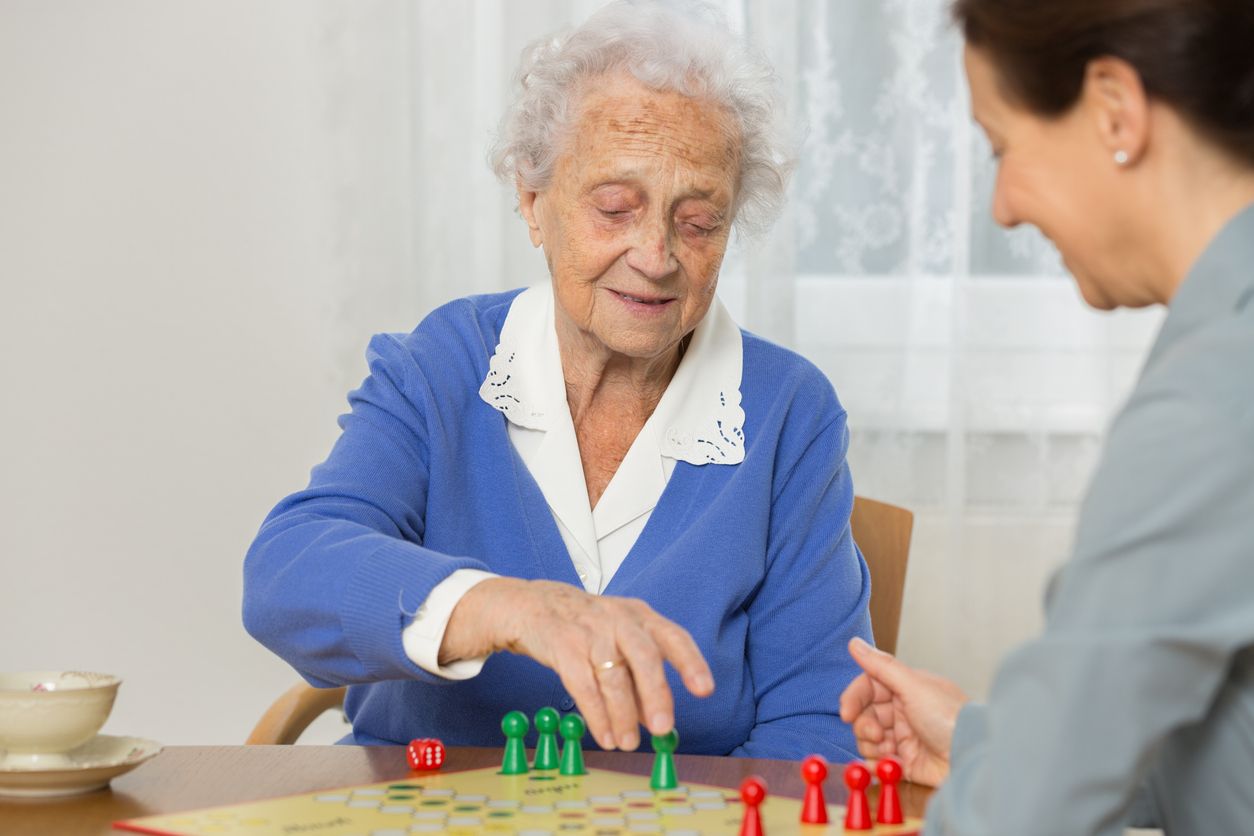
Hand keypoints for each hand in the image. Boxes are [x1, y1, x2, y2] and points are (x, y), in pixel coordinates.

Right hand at [442, 578, 713, 751]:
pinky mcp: (563, 645)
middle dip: (657, 694)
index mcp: (639, 616)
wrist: (533, 605)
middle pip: (644, 656)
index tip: (705, 690)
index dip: (691, 663)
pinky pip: (583, 685)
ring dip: (623, 715)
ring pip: (613, 676)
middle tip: (662, 728)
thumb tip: (656, 719)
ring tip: (628, 743)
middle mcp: (619, 620)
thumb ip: (639, 677)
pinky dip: (596, 715)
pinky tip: (605, 736)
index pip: (673, 636)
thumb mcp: (618, 640)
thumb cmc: (586, 627)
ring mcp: (590, 631)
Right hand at [838, 637, 967, 786]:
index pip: (868, 687)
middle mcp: (902, 712)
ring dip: (870, 746)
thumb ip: (881, 666)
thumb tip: (854, 643)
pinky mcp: (905, 762)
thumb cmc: (950, 717)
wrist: (973, 757)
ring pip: (867, 739)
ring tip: (888, 751)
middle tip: (876, 735)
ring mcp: (903, 738)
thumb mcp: (914, 687)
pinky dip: (876, 765)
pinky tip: (888, 765)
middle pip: (864, 715)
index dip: (854, 698)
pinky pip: (878, 763)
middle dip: (864, 725)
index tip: (846, 713)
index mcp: (905, 688)